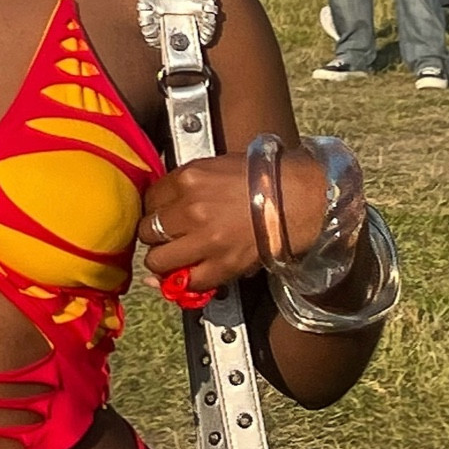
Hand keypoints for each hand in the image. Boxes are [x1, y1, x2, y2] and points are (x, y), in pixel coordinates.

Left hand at [137, 147, 324, 296]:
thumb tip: (167, 200)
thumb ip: (189, 182)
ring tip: (174, 258)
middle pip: (148, 230)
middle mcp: (190, 209)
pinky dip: (186, 282)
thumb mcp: (218, 166)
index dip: (154, 209)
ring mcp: (204, 240)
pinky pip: (189, 282)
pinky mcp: (222, 265)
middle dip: (154, 235)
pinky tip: (189, 275)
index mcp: (188, 178)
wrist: (300, 198)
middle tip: (167, 237)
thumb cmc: (264, 177)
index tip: (162, 214)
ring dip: (163, 261)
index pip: (149, 199)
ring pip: (158, 260)